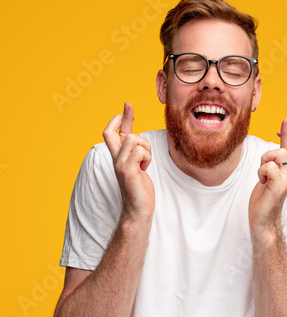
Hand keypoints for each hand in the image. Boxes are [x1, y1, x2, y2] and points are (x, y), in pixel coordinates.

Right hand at [103, 102, 154, 221]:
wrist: (138, 210)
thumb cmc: (140, 190)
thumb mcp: (140, 166)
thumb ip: (137, 154)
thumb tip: (139, 141)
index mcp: (119, 157)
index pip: (114, 133)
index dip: (121, 118)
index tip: (128, 106)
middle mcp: (116, 159)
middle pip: (110, 132)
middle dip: (123, 116)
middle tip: (129, 106)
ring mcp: (119, 164)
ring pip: (133, 139)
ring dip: (146, 147)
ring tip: (145, 161)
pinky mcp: (126, 170)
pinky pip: (138, 151)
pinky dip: (146, 156)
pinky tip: (145, 167)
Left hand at [249, 118, 286, 234]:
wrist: (262, 220)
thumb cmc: (264, 198)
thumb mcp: (268, 174)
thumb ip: (272, 162)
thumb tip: (273, 148)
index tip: (282, 127)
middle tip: (280, 126)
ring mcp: (286, 180)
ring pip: (279, 154)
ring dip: (265, 158)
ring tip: (262, 173)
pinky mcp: (278, 187)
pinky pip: (270, 167)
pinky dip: (261, 170)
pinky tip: (261, 181)